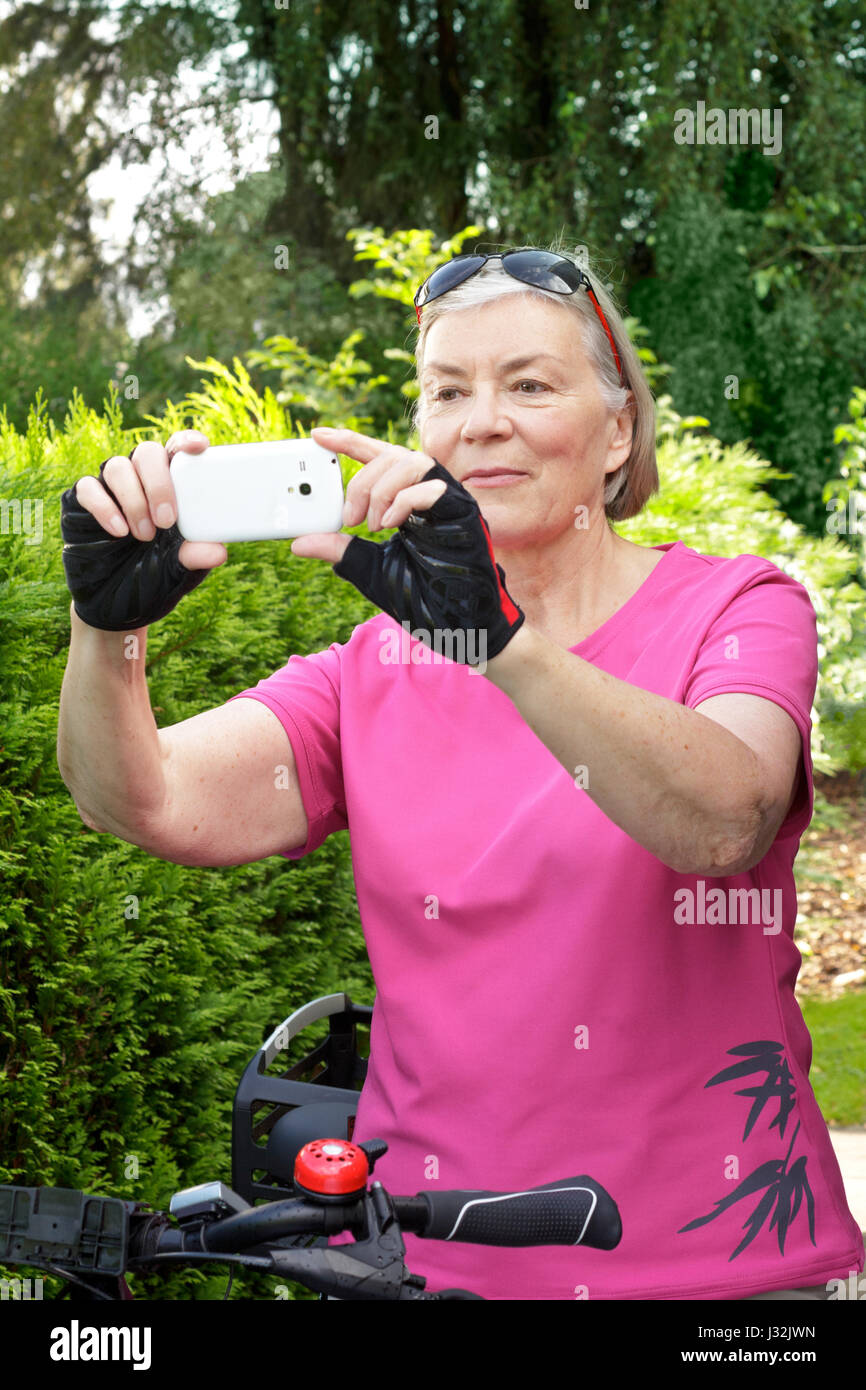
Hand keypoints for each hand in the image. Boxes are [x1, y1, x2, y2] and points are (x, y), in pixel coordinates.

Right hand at [61, 431, 226, 630]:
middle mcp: (140, 480)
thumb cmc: (153, 579)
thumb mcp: (177, 572)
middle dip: (158, 483)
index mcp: (171, 487)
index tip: (199, 448)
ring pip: (117, 466)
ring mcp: (110, 488)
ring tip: (144, 536)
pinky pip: (89, 487)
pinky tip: (118, 531)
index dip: (186, 441)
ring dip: (134, 501)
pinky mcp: (82, 501)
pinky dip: (104, 507)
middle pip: (147, 453)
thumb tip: (218, 551)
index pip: (177, 450)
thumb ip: (194, 557)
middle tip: (167, 521)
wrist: (115, 606)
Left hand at [293, 427, 524, 663]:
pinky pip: (433, 487)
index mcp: (408, 501)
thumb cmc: (424, 597)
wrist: (459, 624)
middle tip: (350, 517)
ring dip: (383, 489)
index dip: (349, 442)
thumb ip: (340, 550)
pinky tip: (390, 525)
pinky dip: (404, 500)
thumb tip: (300, 543)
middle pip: (391, 455)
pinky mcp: (464, 512)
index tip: (318, 436)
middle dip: (362, 480)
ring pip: (412, 462)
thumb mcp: (369, 570)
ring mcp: (448, 501)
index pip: (378, 458)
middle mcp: (429, 493)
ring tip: (373, 524)